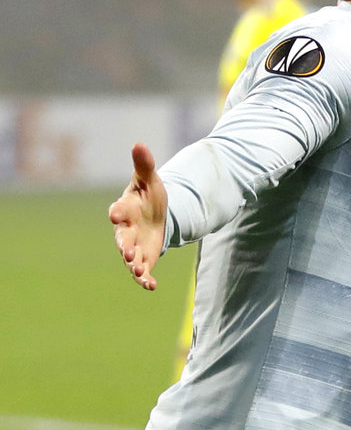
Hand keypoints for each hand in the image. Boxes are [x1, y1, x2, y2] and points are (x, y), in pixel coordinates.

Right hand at [108, 142, 167, 290]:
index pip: (118, 210)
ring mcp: (133, 246)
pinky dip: (144, 279)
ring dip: (134, 265)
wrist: (156, 213)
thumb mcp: (150, 179)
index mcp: (125, 209)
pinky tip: (151, 286)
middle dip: (124, 245)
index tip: (116, 214)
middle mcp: (125, 230)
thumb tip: (139, 143)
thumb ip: (144, 165)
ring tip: (139, 271)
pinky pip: (141, 271)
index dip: (117, 212)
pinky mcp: (143, 258)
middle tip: (128, 252)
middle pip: (121, 239)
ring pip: (130, 258)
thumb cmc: (148, 195)